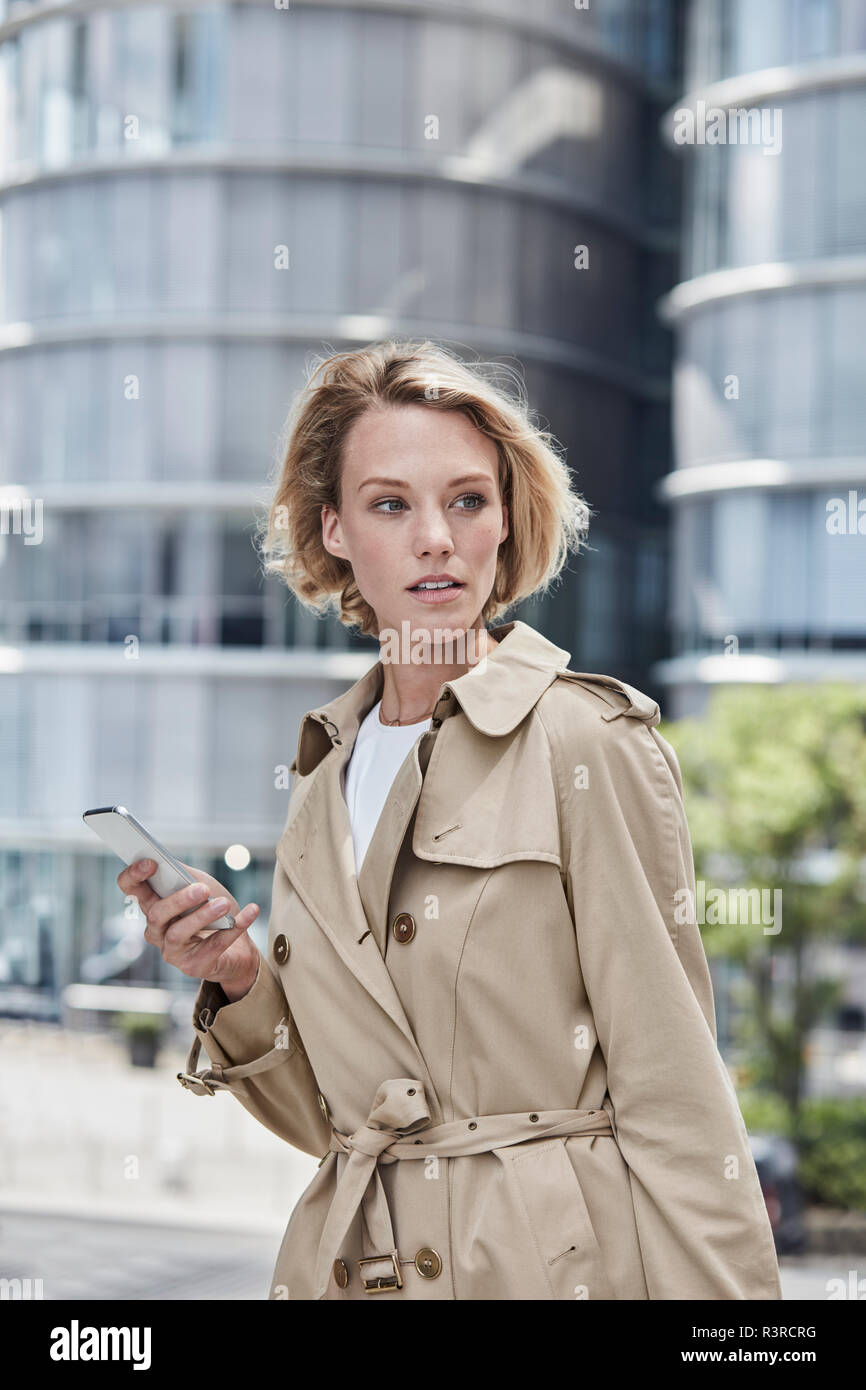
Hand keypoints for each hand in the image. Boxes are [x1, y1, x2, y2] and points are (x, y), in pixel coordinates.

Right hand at [118, 859, 259, 998]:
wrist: (238, 947)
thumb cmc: (213, 911)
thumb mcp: (199, 885)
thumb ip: (183, 874)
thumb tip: (170, 863)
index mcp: (153, 905)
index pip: (131, 889)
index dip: (134, 876)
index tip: (151, 862)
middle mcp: (157, 931)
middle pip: (155, 914)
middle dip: (178, 900)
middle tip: (203, 889)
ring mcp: (172, 951)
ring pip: (178, 933)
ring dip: (202, 916)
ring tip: (224, 904)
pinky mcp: (194, 966)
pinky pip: (213, 947)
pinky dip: (234, 927)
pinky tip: (251, 911)